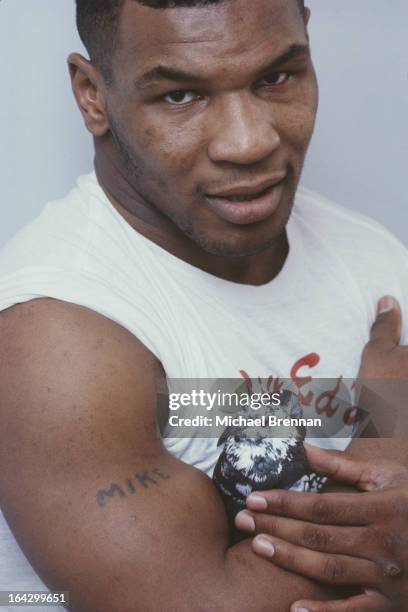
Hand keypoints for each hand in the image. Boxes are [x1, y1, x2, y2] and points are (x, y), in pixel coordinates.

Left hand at [235, 445, 407, 610]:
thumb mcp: (387, 478)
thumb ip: (343, 466)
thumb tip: (303, 449)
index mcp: (381, 509)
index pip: (322, 507)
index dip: (285, 502)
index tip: (254, 498)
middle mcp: (382, 544)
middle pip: (318, 536)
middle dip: (276, 527)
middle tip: (243, 520)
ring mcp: (387, 577)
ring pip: (329, 569)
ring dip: (289, 559)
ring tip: (257, 546)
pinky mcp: (391, 604)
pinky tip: (295, 610)